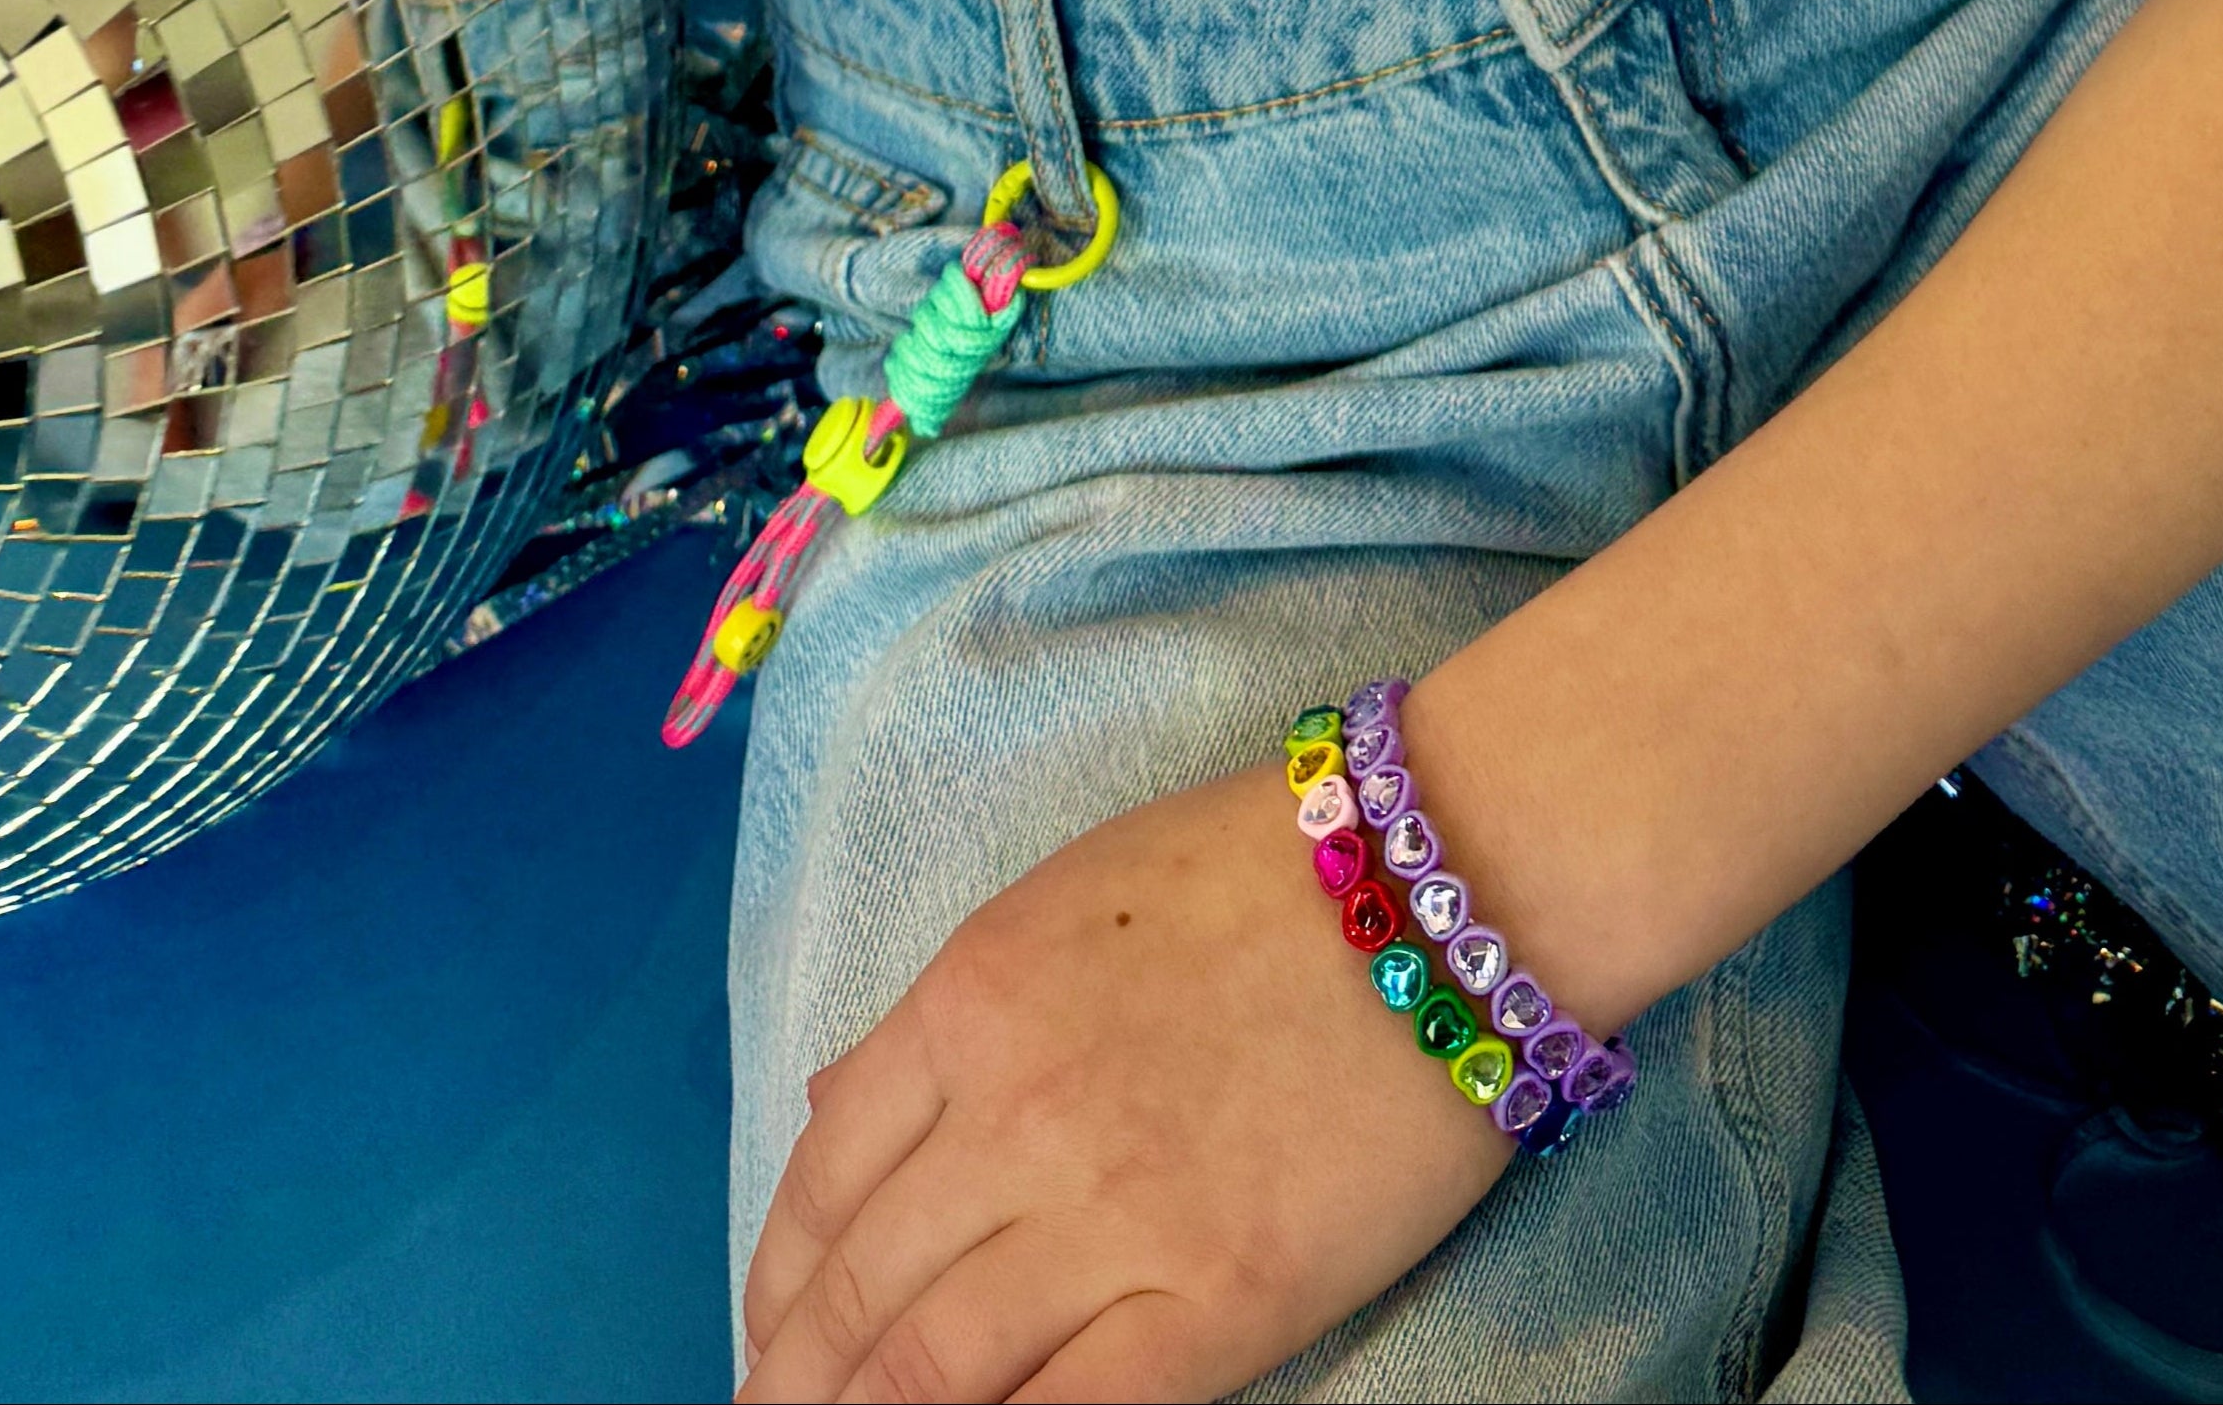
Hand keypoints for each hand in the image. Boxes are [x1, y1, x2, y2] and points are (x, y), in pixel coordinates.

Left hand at [740, 759, 1509, 1403]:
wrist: (1454, 876)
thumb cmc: (1266, 869)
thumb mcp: (1066, 898)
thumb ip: (947, 1016)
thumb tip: (831, 1109)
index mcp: (972, 1002)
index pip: (824, 1178)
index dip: (778, 1282)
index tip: (769, 1336)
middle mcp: (1016, 1114)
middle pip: (862, 1291)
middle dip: (799, 1383)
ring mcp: (1114, 1216)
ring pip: (934, 1373)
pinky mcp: (1219, 1302)